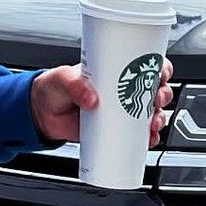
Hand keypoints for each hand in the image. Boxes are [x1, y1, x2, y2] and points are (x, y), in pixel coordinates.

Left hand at [31, 60, 174, 146]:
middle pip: (155, 90)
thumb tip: (90, 97)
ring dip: (158, 119)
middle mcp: (123, 90)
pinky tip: (148, 140)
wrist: (42, 115)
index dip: (160, 68)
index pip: (146, 64)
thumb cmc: (53, 89)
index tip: (160, 74)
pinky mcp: (116, 131)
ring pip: (152, 113)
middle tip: (155, 101)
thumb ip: (74, 84)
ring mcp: (121, 112)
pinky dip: (148, 139)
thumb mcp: (61, 79)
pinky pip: (139, 135)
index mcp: (115, 71)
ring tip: (151, 124)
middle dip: (162, 96)